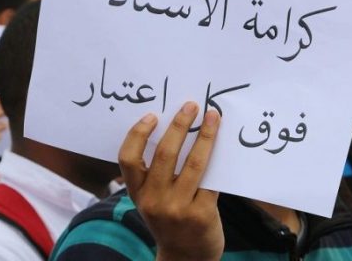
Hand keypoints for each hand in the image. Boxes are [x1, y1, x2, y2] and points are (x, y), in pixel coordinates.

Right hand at [119, 102, 223, 260]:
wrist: (186, 260)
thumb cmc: (170, 222)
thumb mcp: (152, 201)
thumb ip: (156, 174)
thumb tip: (176, 129)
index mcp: (138, 194)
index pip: (128, 159)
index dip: (138, 134)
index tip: (152, 115)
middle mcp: (154, 201)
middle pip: (165, 154)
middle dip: (179, 125)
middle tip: (191, 106)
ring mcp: (178, 209)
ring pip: (193, 163)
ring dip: (204, 136)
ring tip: (213, 117)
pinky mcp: (201, 215)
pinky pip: (211, 180)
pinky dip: (217, 159)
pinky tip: (223, 144)